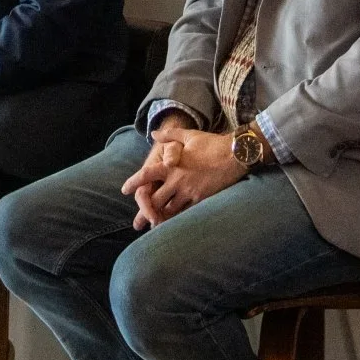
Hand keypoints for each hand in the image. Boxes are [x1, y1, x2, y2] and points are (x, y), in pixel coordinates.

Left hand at [121, 125, 248, 229]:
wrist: (235, 154)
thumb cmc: (212, 143)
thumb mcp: (189, 136)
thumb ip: (169, 135)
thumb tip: (153, 133)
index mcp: (172, 165)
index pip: (147, 174)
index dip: (134, 182)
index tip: (124, 190)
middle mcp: (177, 180)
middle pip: (155, 199)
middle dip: (145, 210)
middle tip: (137, 221)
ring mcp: (189, 191)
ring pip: (169, 209)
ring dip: (161, 217)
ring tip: (153, 226)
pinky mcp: (201, 199)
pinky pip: (185, 213)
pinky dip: (178, 219)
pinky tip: (173, 225)